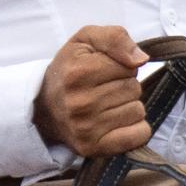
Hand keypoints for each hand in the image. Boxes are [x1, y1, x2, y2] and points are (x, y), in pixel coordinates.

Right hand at [31, 21, 152, 156]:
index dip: (122, 66)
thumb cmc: (70, 69)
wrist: (44, 106)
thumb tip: (141, 59)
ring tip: (106, 105)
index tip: (104, 70)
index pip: (129, 66)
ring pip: (138, 111)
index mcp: (78, 73)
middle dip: (125, 86)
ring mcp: (86, 129)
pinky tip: (117, 122)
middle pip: (134, 89)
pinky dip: (136, 129)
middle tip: (103, 89)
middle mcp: (80, 103)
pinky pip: (139, 135)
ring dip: (129, 106)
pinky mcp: (93, 148)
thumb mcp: (86, 40)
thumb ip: (115, 38)